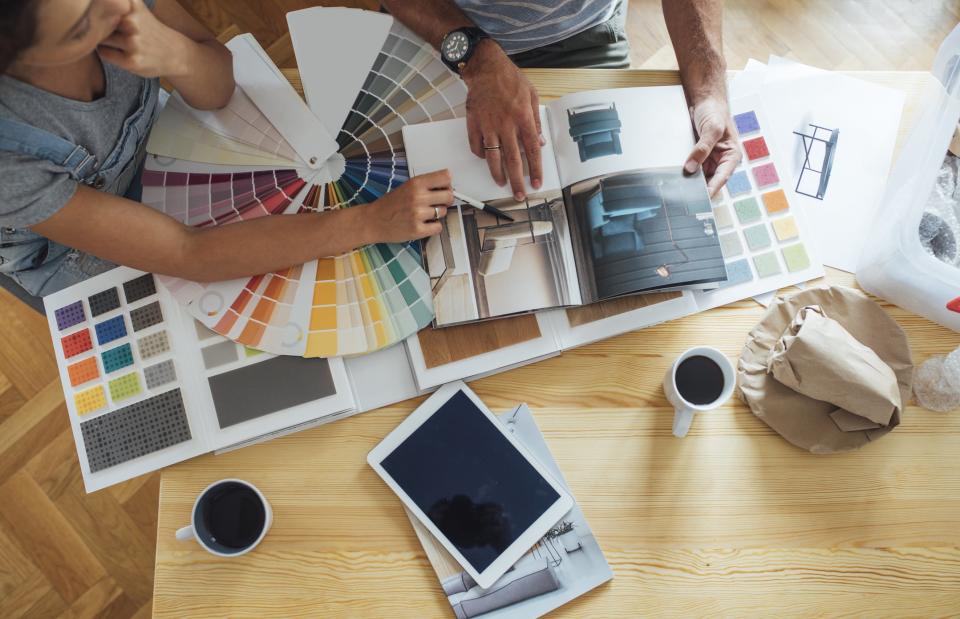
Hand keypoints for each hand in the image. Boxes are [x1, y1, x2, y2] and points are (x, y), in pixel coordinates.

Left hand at [97, 0, 192, 77]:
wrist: (174, 53)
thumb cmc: (148, 29)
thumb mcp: (135, 7)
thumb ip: (114, 3)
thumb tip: (82, 8)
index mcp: (133, 4)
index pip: (102, 4)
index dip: (97, 9)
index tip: (95, 8)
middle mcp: (133, 22)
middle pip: (96, 20)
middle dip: (98, 24)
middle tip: (113, 29)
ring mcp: (133, 42)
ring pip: (99, 38)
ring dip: (102, 39)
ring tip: (117, 40)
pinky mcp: (131, 61)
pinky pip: (104, 53)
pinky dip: (107, 52)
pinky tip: (120, 51)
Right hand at [364, 170, 453, 242]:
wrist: (373, 221)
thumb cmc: (390, 204)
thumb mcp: (406, 187)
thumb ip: (425, 185)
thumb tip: (448, 187)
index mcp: (416, 183)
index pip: (446, 177)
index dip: (447, 184)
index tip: (443, 188)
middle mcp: (418, 197)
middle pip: (449, 196)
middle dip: (445, 200)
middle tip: (436, 203)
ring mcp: (418, 214)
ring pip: (443, 212)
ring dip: (437, 215)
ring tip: (423, 215)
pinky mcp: (418, 230)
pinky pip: (438, 227)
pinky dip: (433, 227)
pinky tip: (422, 224)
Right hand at [462, 41, 544, 200]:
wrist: (486, 67)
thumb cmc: (510, 79)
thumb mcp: (532, 95)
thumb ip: (536, 121)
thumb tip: (541, 142)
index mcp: (523, 118)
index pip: (532, 150)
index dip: (536, 169)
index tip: (537, 183)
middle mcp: (506, 124)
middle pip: (513, 160)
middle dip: (517, 181)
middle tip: (519, 194)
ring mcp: (488, 125)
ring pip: (493, 157)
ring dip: (498, 174)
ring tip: (501, 183)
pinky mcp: (474, 124)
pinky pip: (477, 146)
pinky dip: (481, 155)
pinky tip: (486, 159)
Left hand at [684, 96, 741, 197]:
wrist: (705, 100)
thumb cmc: (715, 112)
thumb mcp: (712, 128)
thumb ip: (702, 148)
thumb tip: (691, 168)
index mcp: (731, 156)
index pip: (722, 178)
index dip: (711, 189)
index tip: (701, 198)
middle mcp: (720, 162)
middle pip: (708, 181)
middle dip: (697, 188)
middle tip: (683, 196)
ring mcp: (708, 161)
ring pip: (698, 178)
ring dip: (688, 181)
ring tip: (677, 189)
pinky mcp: (697, 158)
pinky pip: (690, 169)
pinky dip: (683, 173)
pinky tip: (673, 177)